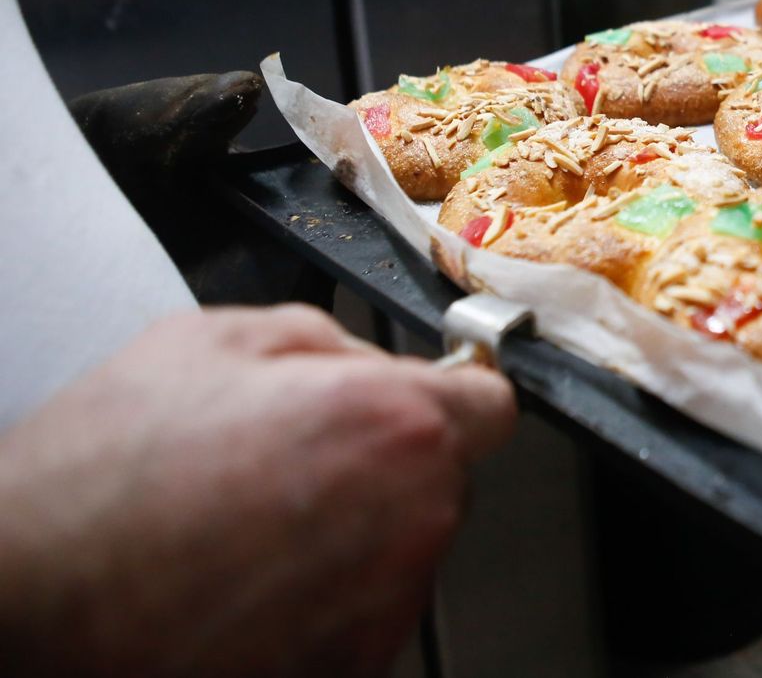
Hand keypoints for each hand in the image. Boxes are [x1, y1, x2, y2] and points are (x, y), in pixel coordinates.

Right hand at [0, 304, 515, 677]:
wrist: (24, 600)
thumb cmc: (99, 480)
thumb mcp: (212, 340)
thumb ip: (324, 339)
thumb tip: (365, 358)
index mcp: (393, 421)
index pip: (491, 402)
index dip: (450, 392)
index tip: (423, 396)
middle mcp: (409, 518)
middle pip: (441, 474)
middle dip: (385, 459)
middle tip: (293, 457)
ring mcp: (383, 602)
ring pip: (402, 543)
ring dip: (353, 529)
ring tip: (247, 521)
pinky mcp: (350, 666)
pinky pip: (364, 609)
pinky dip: (323, 595)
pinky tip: (243, 577)